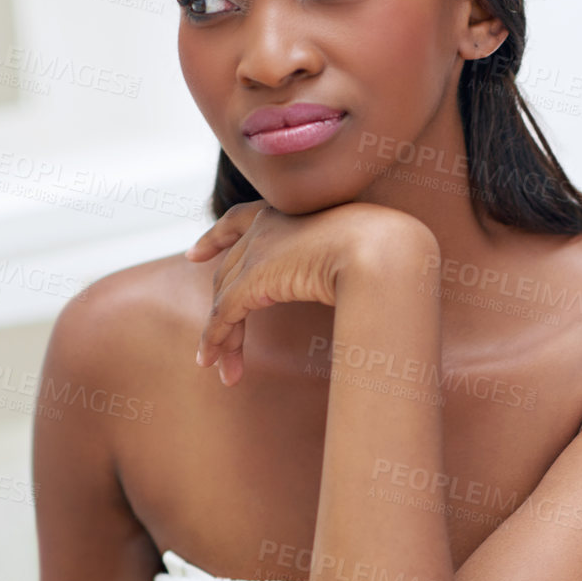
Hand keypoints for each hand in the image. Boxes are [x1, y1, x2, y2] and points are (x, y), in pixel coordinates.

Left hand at [184, 200, 426, 384]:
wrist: (382, 247)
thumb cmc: (386, 250)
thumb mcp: (355, 253)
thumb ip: (339, 264)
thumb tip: (353, 286)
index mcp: (289, 210)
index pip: (238, 220)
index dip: (215, 238)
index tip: (195, 254)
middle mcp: (266, 225)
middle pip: (230, 274)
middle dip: (221, 312)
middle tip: (216, 349)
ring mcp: (257, 250)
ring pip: (224, 299)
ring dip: (221, 338)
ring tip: (221, 370)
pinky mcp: (252, 279)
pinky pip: (224, 315)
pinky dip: (216, 340)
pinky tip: (213, 363)